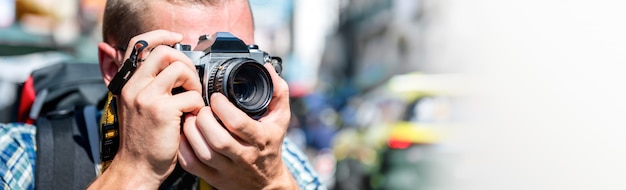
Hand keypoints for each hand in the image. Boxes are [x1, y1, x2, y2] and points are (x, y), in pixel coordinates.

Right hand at [89, 30, 204, 188]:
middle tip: (190, 81)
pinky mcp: (162, 110)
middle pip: (165, 52)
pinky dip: (197, 105)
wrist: (136, 167)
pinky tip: (192, 116)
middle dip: (185, 62)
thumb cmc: (143, 140)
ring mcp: (147, 97)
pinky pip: (191, 95)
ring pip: (180, 69)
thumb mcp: (138, 107)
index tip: (177, 38)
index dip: (161, 35)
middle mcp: (134, 86)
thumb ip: (149, 86)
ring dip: (193, 83)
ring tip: (192, 99)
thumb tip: (173, 68)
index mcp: (128, 83)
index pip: (139, 44)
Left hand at [178, 64, 296, 188]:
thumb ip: (277, 91)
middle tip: (200, 107)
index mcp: (261, 139)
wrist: (265, 182)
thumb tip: (266, 68)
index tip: (216, 97)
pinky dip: (183, 148)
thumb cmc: (270, 144)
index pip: (239, 124)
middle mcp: (244, 156)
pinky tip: (185, 134)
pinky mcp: (213, 177)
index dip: (223, 108)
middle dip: (204, 119)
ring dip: (191, 131)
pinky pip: (191, 164)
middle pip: (218, 140)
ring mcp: (227, 169)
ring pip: (203, 152)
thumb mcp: (280, 118)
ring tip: (190, 118)